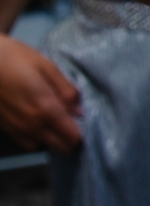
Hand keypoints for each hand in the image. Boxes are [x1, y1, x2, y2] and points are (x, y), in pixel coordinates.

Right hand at [0, 34, 81, 152]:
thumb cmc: (15, 57)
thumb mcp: (47, 66)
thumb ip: (66, 90)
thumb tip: (80, 111)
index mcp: (46, 108)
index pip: (72, 137)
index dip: (82, 133)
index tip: (85, 123)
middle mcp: (32, 124)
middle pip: (60, 147)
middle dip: (70, 139)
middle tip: (73, 123)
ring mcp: (16, 128)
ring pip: (43, 146)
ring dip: (53, 139)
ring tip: (55, 123)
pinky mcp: (5, 127)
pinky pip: (27, 142)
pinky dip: (36, 137)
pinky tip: (38, 122)